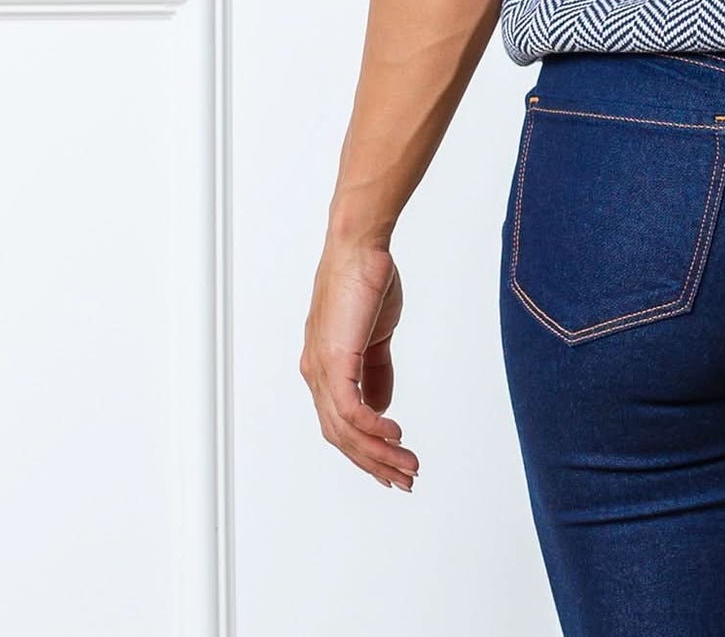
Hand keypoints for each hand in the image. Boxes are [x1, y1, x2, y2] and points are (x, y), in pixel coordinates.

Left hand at [301, 237, 420, 489]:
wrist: (359, 246)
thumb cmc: (367, 280)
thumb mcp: (374, 334)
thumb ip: (375, 370)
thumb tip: (382, 406)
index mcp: (323, 369)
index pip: (341, 425)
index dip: (366, 450)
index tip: (393, 467)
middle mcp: (316, 375)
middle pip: (342, 438)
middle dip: (375, 463)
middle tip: (406, 478)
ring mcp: (322, 370)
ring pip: (346, 431)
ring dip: (379, 452)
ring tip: (408, 464)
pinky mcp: (334, 360)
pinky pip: (351, 410)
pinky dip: (373, 428)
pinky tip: (395, 434)